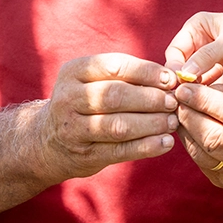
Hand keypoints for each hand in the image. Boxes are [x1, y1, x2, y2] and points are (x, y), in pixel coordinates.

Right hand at [40, 53, 179, 179]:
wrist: (48, 141)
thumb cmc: (87, 102)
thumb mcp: (95, 81)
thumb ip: (128, 77)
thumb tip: (172, 78)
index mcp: (74, 72)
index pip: (114, 66)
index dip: (146, 72)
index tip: (171, 79)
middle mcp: (68, 98)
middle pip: (116, 96)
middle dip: (150, 98)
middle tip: (173, 102)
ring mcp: (72, 129)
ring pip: (118, 126)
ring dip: (151, 124)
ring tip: (173, 122)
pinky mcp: (83, 155)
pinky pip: (119, 151)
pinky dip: (146, 147)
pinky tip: (165, 143)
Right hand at [165, 10, 222, 82]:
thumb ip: (207, 55)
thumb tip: (184, 73)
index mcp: (196, 26)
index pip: (174, 51)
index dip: (175, 68)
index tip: (181, 84)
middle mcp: (200, 41)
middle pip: (181, 67)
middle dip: (186, 81)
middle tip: (193, 95)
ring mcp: (211, 58)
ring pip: (194, 79)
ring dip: (200, 87)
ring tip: (214, 88)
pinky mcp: (222, 71)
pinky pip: (209, 85)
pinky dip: (213, 89)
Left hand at [174, 81, 222, 193]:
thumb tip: (197, 88)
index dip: (205, 100)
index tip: (186, 87)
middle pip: (216, 137)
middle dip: (190, 115)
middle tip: (177, 99)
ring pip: (204, 153)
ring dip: (186, 129)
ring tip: (179, 111)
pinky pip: (201, 162)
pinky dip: (189, 142)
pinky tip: (186, 128)